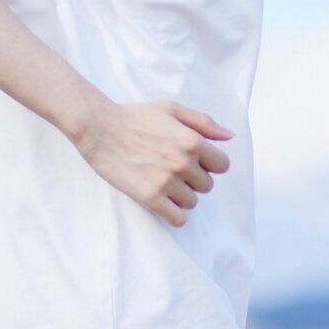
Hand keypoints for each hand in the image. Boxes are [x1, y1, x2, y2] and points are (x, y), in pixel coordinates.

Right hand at [73, 98, 232, 227]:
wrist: (99, 128)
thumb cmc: (135, 116)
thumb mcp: (171, 109)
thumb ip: (204, 122)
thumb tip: (230, 137)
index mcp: (192, 140)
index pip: (222, 165)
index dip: (211, 163)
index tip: (196, 161)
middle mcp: (183, 163)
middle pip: (207, 185)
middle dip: (195, 178)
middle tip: (174, 169)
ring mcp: (166, 182)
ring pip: (192, 202)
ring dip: (183, 195)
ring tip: (165, 182)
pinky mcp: (149, 198)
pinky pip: (178, 218)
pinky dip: (174, 213)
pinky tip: (164, 202)